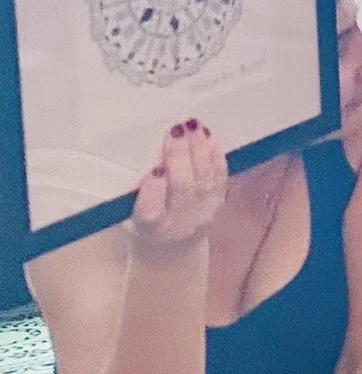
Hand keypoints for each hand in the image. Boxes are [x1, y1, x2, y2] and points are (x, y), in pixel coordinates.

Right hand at [131, 121, 225, 260]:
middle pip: (182, 189)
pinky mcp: (219, 203)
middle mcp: (179, 223)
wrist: (174, 247)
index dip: (154, 191)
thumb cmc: (145, 222)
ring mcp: (203, 213)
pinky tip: (209, 137)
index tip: (154, 170)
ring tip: (193, 126)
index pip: (150, 211)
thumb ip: (135, 193)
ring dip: (199, 150)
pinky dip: (215, 156)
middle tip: (175, 131)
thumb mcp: (129, 213)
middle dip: (179, 158)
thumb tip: (146, 162)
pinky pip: (220, 178)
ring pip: (204, 180)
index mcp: (150, 228)